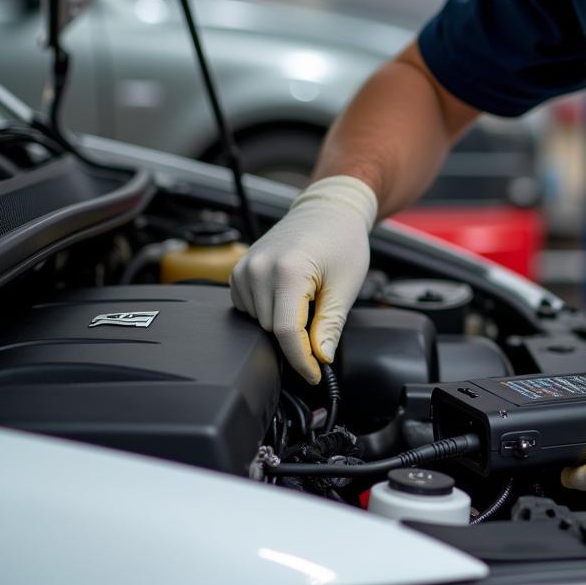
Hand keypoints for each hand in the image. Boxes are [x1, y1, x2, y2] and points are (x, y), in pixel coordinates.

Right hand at [229, 175, 376, 384]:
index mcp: (288, 270)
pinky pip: (248, 308)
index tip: (314, 374)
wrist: (329, 210)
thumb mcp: (345, 286)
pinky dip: (267, 310)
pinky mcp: (239, 270)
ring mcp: (246, 268)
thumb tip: (321, 358)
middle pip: (273, 330)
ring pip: (259, 322)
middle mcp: (260, 268)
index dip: (302, 361)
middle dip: (297, 334)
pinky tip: (286, 294)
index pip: (287, 333)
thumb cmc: (342, 241)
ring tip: (306, 296)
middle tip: (320, 311)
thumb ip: (330, 326)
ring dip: (282, 321)